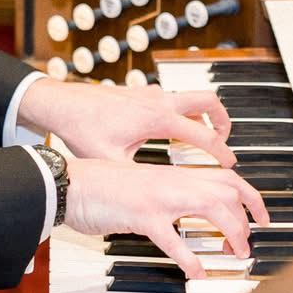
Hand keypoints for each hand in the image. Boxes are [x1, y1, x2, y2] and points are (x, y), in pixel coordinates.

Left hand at [17, 76, 232, 164]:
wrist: (61, 102)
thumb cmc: (82, 127)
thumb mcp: (112, 160)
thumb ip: (138, 177)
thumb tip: (152, 200)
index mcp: (157, 119)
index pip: (203, 136)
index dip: (221, 153)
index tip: (231, 164)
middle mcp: (159, 102)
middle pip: (208, 102)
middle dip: (223, 122)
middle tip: (226, 143)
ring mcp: (150, 94)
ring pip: (191, 97)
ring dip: (204, 115)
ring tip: (205, 136)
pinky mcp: (140, 92)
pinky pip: (173, 98)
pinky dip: (182, 111)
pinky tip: (171, 130)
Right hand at [63, 157, 269, 277]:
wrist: (69, 182)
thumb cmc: (99, 186)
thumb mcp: (141, 185)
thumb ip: (166, 194)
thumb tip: (186, 212)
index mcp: (173, 175)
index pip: (226, 178)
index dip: (252, 198)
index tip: (262, 218)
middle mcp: (171, 182)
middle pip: (227, 192)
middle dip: (246, 220)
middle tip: (245, 245)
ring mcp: (158, 198)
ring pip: (211, 208)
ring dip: (230, 233)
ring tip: (234, 254)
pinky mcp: (141, 216)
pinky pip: (173, 239)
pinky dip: (189, 259)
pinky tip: (197, 273)